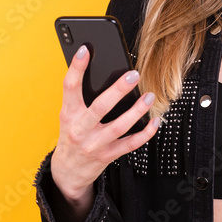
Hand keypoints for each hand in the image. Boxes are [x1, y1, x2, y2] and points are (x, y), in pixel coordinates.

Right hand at [50, 45, 160, 206]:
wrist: (67, 172)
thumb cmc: (72, 135)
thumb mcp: (69, 116)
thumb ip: (80, 98)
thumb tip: (100, 71)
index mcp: (68, 114)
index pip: (70, 87)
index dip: (77, 67)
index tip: (86, 50)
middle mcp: (80, 129)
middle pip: (100, 107)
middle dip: (118, 90)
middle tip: (133, 75)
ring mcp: (94, 144)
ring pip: (119, 126)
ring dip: (137, 111)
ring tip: (150, 97)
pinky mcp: (107, 156)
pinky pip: (130, 144)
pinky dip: (145, 133)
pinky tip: (155, 121)